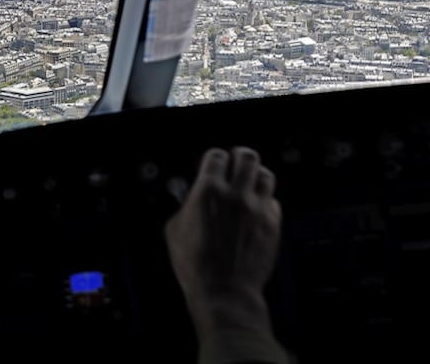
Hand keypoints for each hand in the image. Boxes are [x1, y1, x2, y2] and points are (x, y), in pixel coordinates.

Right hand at [165, 147, 281, 339]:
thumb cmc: (195, 266)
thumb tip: (190, 199)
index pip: (216, 156)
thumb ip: (185, 206)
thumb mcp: (175, 230)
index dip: (214, 158)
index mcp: (208, 192)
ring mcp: (258, 209)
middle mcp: (236, 196)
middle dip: (240, 156)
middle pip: (247, 157)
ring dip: (256, 176)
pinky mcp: (273, 225)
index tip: (213, 163)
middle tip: (236, 161)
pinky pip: (274, 201)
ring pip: (266, 175)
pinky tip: (256, 208)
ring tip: (249, 182)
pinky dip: (265, 201)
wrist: (225, 292)